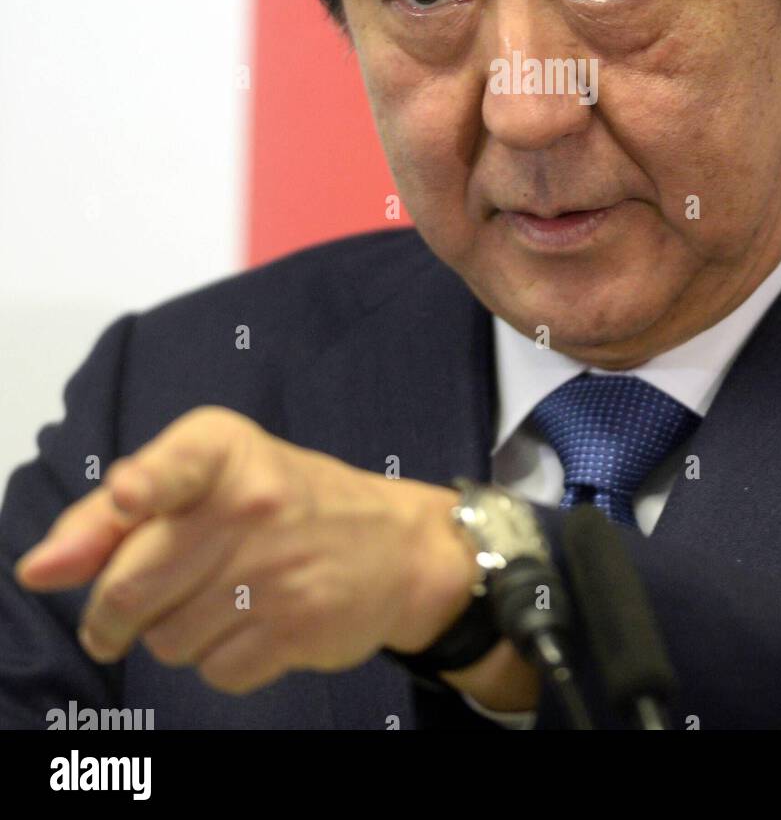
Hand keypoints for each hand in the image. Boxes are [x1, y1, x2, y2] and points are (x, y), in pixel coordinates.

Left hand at [12, 406, 486, 693]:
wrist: (398, 546)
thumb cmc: (284, 504)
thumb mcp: (207, 479)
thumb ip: (113, 516)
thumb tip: (40, 570)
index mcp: (225, 450)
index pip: (177, 463)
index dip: (144, 485)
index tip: (128, 496)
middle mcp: (253, 501)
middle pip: (132, 586)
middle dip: (111, 614)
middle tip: (126, 610)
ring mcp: (277, 568)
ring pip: (165, 639)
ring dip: (173, 634)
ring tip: (218, 599)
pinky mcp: (297, 626)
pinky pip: (213, 671)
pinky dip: (219, 660)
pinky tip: (251, 624)